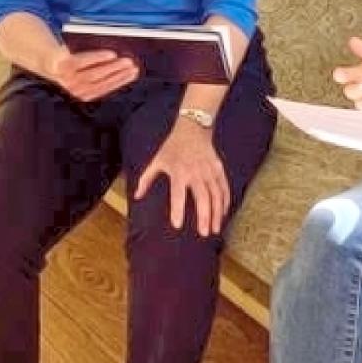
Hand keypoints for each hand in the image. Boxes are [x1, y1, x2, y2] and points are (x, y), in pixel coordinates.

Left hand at [47, 46, 138, 101]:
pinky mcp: (58, 66)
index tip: (133, 72)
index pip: (104, 88)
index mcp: (82, 92)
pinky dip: (97, 59)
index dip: (120, 81)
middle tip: (132, 65)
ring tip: (123, 60)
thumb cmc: (69, 64)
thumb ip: (101, 72)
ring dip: (110, 68)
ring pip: (91, 75)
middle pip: (99, 83)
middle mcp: (73, 89)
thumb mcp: (84, 70)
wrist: (42, 56)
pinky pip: (80, 63)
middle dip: (118, 74)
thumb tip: (128, 67)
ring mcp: (65, 78)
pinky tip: (109, 54)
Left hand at [134, 119, 229, 236]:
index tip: (177, 225)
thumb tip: (137, 196)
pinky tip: (223, 214)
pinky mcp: (218, 169)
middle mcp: (196, 172)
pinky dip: (225, 201)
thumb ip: (146, 179)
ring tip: (215, 229)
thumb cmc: (173, 146)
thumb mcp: (157, 160)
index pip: (178, 194)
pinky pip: (224, 187)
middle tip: (204, 233)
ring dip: (217, 213)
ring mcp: (209, 170)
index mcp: (179, 172)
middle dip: (204, 216)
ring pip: (216, 195)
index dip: (177, 209)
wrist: (193, 128)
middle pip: (203, 197)